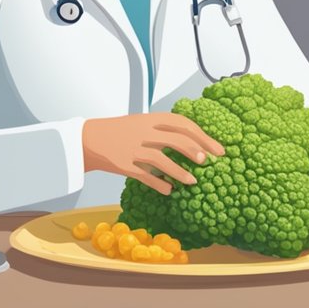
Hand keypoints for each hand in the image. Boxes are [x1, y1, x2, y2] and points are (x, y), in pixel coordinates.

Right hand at [82, 113, 225, 194]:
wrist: (90, 138)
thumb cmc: (123, 131)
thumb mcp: (145, 123)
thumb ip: (167, 130)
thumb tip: (197, 142)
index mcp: (152, 119)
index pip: (183, 124)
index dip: (203, 136)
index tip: (217, 149)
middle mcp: (144, 132)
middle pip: (176, 139)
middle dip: (196, 151)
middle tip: (208, 162)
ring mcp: (133, 148)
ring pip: (161, 159)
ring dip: (179, 171)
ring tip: (193, 181)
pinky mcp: (123, 165)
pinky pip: (144, 176)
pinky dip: (159, 183)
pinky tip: (170, 190)